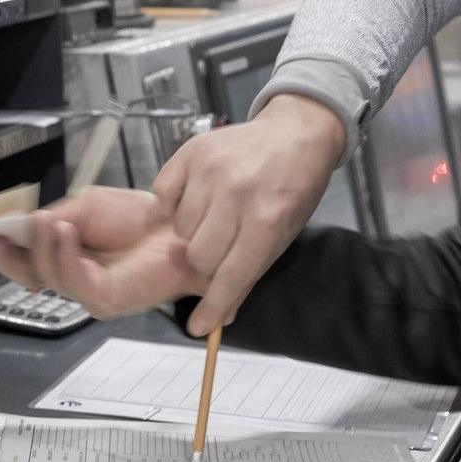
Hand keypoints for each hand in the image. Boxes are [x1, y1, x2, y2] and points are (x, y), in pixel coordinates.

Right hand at [0, 187, 206, 319]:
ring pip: (47, 276)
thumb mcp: (87, 206)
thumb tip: (25, 224)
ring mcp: (87, 292)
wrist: (183, 226)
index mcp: (65, 254)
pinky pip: (74, 280)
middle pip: (26, 274)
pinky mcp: (105, 300)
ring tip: (44, 221)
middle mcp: (73, 276)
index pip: (22, 257)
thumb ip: (55, 218)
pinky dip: (64, 254)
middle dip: (5, 256)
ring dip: (42, 245)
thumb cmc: (143, 218)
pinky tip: (64, 232)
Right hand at [153, 94, 347, 336]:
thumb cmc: (293, 189)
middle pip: (198, 256)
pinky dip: (174, 203)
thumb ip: (249, 273)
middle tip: (220, 247)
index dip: (213, 307)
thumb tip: (220, 317)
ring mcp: (212, 169)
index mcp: (267, 220)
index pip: (232, 277)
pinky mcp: (193, 151)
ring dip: (193, 231)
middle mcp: (237, 194)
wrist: (297, 134)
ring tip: (214, 216)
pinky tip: (196, 197)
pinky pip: (163, 195)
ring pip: (179, 229)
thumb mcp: (284, 235)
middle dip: (206, 261)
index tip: (198, 327)